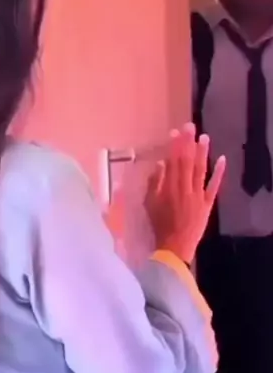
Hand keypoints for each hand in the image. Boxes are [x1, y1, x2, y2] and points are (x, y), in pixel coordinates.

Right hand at [144, 123, 225, 264]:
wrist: (174, 246)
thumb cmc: (159, 225)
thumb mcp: (149, 203)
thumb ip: (154, 183)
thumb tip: (159, 164)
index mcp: (169, 187)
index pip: (173, 162)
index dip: (174, 146)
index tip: (175, 132)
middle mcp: (184, 188)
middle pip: (187, 161)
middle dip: (188, 142)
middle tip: (190, 126)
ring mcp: (198, 195)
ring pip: (200, 170)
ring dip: (202, 153)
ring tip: (204, 137)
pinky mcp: (207, 204)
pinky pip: (214, 187)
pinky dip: (218, 173)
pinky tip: (222, 160)